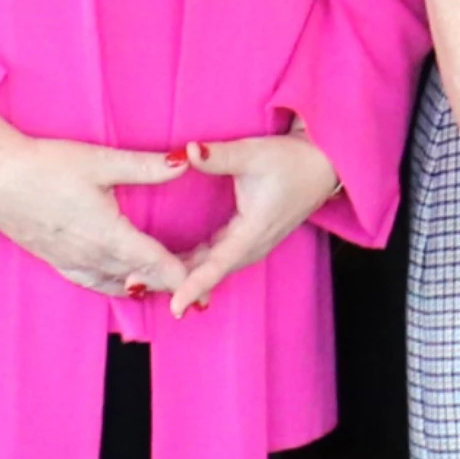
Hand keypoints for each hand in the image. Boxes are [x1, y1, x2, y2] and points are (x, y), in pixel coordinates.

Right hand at [0, 108, 190, 299]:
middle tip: (198, 291)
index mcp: (108, 235)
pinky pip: (91, 283)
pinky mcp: (53, 259)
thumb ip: (145, 166)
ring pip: (115, 286)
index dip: (183, 278)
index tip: (206, 290)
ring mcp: (69, 262)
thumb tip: (184, 162)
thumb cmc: (45, 166)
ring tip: (166, 288)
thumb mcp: (100, 162)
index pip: (155, 265)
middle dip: (170, 285)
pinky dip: (113, 286)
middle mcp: (90, 257)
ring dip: (142, 288)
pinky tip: (120, 284)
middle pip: (139, 280)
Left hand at [154, 130, 342, 318]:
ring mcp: (251, 245)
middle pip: (209, 273)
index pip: (217, 266)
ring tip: (146, 280)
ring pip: (212, 268)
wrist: (324, 164)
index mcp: (253, 231)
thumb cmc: (292, 160)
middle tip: (136, 285)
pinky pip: (216, 260)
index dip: (193, 286)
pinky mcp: (248, 239)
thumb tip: (186, 152)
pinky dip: (194, 266)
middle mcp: (252, 246)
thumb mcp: (255, 154)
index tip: (173, 306)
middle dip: (175, 282)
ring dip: (182, 276)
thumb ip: (219, 155)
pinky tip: (172, 266)